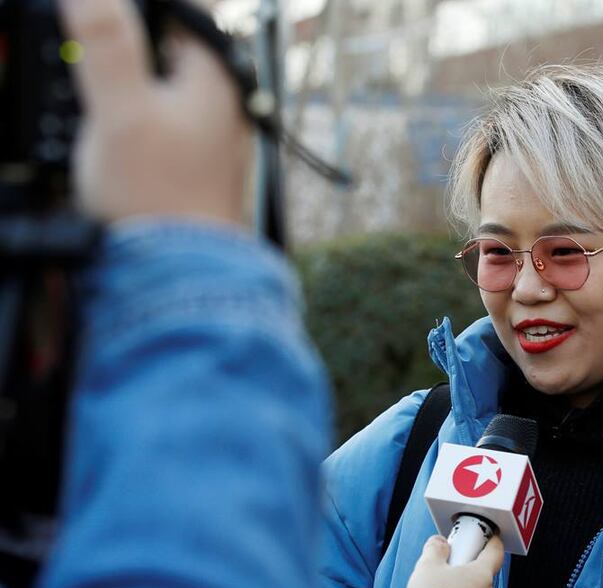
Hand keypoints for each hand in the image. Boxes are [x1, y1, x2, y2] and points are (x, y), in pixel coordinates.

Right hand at [58, 0, 251, 224]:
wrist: (181, 270)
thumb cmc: (158, 198)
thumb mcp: (120, 110)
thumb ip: (106, 44)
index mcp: (216, 75)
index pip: (184, 10)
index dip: (139, 11)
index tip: (101, 23)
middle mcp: (226, 100)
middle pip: (172, 46)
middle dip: (130, 49)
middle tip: (100, 81)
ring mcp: (217, 133)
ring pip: (166, 85)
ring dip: (131, 88)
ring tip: (109, 118)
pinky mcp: (201, 162)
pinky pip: (166, 121)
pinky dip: (139, 120)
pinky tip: (119, 141)